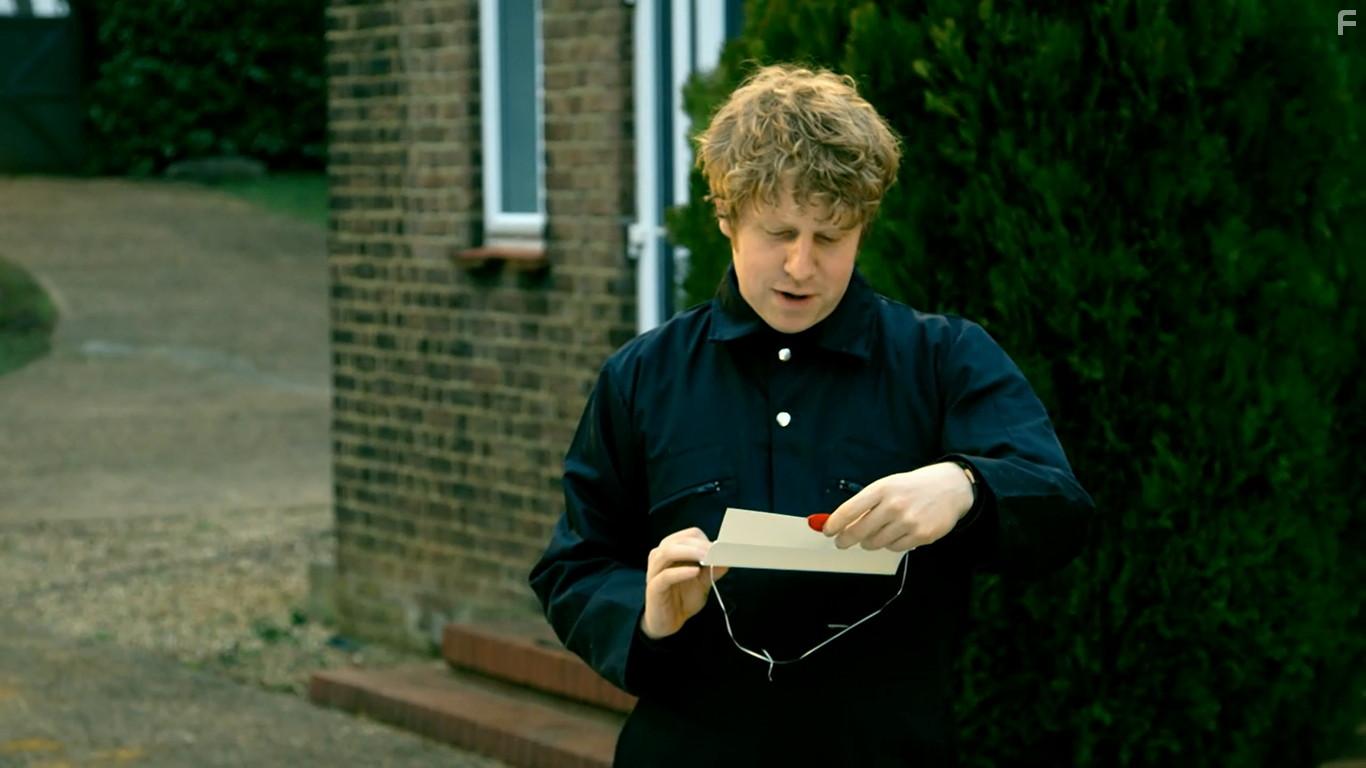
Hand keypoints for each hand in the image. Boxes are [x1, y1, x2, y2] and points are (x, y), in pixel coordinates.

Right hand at [640, 527, 728, 639]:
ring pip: (668, 552)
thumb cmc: (682, 598)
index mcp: (672, 550)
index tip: (720, 551)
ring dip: (690, 553)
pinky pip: (666, 575)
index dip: (706, 541)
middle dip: (700, 545)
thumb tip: (726, 559)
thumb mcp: (702, 582)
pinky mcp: (654, 587)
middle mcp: (660, 556)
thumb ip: (712, 570)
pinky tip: (695, 572)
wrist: (668, 623)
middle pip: (679, 540)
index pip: (689, 535)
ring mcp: (654, 570)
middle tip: (717, 553)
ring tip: (707, 558)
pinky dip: (681, 571)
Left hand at [822, 462, 973, 551]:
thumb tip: (842, 523)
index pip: (849, 510)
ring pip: (875, 543)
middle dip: (846, 539)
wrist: (951, 487)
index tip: (827, 531)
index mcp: (882, 489)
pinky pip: (894, 548)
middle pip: (859, 531)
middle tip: (842, 542)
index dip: (834, 524)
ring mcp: (908, 522)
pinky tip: (895, 534)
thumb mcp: (889, 485)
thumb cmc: (913, 487)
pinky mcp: (921, 535)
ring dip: (870, 542)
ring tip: (874, 535)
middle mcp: (894, 505)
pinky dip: (890, 544)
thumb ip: (867, 503)